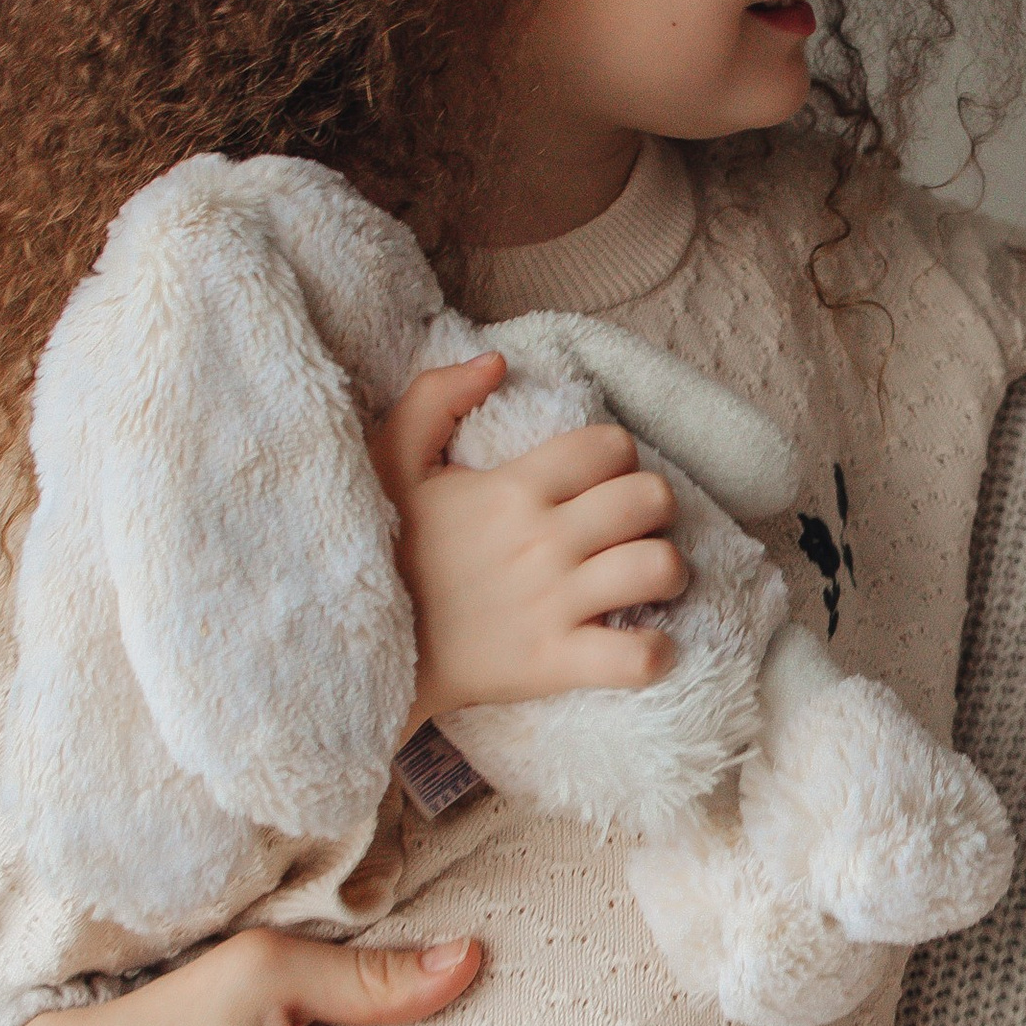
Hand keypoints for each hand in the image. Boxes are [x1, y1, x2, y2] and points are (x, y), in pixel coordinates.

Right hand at [369, 354, 689, 725]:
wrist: (357, 646)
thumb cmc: (383, 552)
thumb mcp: (388, 462)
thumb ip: (433, 397)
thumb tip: (496, 361)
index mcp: (513, 488)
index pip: (610, 447)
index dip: (618, 458)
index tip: (600, 481)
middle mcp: (543, 541)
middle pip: (650, 499)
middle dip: (655, 509)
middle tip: (632, 528)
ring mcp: (553, 604)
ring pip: (659, 568)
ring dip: (668, 571)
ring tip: (647, 579)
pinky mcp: (553, 663)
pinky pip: (636, 656)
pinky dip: (656, 652)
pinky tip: (644, 644)